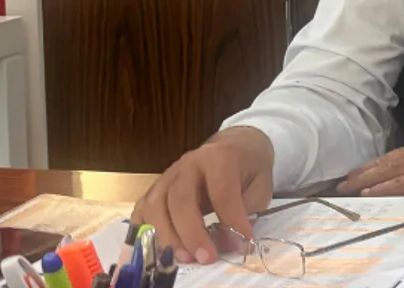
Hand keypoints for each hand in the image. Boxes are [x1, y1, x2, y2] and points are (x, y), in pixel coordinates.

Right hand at [130, 127, 274, 264]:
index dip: (230, 220)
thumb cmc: (249, 168)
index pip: (221, 192)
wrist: (235, 146)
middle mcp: (189, 163)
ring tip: (185, 257)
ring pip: (156, 205)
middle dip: (191, 233)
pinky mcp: (157, 187)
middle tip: (206, 258)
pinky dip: (147, 229)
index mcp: (220, 158)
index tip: (242, 243)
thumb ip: (246, 212)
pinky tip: (161, 247)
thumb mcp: (260, 185)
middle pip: (180, 198)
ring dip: (168, 235)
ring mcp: (169, 175)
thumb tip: (228, 242)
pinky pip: (143, 208)